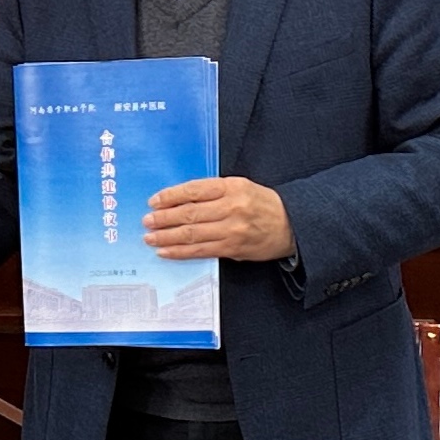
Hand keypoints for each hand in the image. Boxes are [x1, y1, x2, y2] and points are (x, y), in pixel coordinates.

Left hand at [144, 176, 295, 262]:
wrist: (292, 225)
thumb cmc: (262, 204)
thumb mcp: (241, 187)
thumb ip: (213, 192)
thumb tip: (180, 200)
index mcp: (232, 187)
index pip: (194, 190)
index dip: (171, 196)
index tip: (154, 201)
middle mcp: (231, 207)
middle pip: (190, 213)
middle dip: (164, 218)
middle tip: (147, 221)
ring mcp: (232, 229)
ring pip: (192, 233)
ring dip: (167, 236)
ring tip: (150, 237)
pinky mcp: (232, 248)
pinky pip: (201, 250)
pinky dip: (180, 252)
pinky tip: (166, 251)